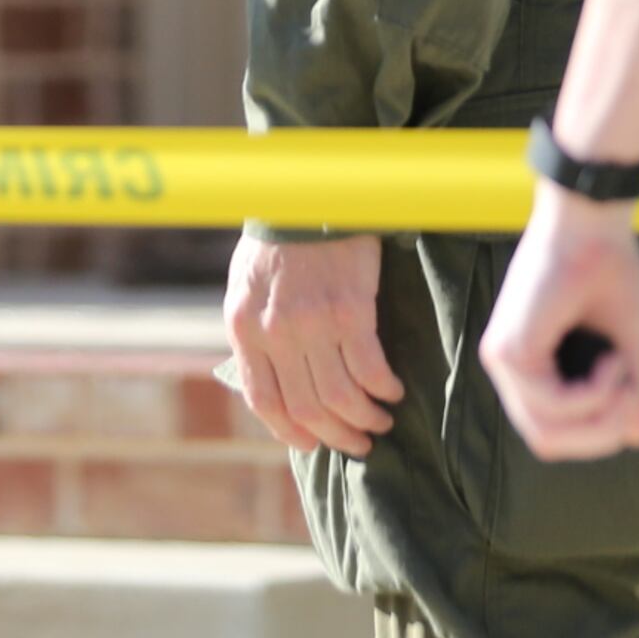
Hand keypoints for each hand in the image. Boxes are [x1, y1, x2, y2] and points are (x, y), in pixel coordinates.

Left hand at [222, 233, 406, 456]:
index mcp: (244, 328)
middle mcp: (275, 333)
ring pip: (340, 397)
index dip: (291, 431)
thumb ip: (256, 331)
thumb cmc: (278, 239)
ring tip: (381, 421)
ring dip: (365, 419)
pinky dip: (384, 389)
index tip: (313, 444)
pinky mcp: (350, 310)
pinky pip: (369, 369)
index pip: (264, 400)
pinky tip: (393, 391)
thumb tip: (273, 378)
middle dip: (336, 436)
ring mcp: (312, 324)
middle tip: (359, 443)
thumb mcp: (247, 286)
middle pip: (306, 408)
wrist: (308, 193)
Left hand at [482, 182, 638, 461]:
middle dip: (600, 434)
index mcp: (529, 361)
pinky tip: (613, 361)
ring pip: (548, 432)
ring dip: (601, 415)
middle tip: (635, 402)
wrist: (594, 219)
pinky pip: (553, 405)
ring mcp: (503, 360)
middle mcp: (508, 365)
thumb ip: (625, 391)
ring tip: (626, 373)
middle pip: (548, 440)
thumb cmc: (607, 266)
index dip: (597, 433)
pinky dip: (593, 394)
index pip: (554, 429)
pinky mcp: (510, 351)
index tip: (634, 402)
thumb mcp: (622, 342)